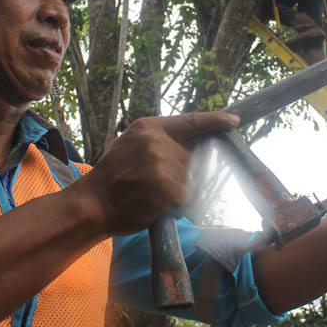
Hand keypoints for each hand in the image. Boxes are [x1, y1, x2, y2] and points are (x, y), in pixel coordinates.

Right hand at [77, 112, 239, 235]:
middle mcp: (158, 142)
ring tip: (151, 194)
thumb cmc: (112, 176)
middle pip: (193, 157)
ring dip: (178, 190)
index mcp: (149, 127)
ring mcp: (164, 165)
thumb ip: (158, 140)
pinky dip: (176, 205)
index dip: (215, 121)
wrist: (92, 204)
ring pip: (190, 180)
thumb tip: (191, 145)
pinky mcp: (168, 189)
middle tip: (154, 182)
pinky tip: (154, 205)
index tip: (233, 121)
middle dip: (183, 172)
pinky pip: (186, 198)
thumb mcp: (130, 144)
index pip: (191, 121)